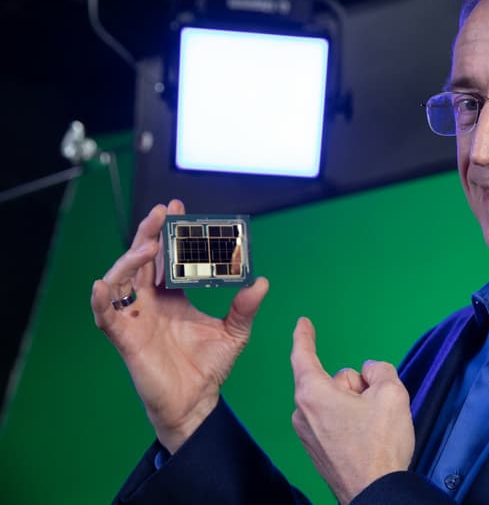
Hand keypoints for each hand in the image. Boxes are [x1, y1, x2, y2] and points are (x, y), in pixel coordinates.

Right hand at [91, 199, 268, 452]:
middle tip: (163, 212)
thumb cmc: (210, 368)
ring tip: (149, 244)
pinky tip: (103, 285)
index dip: (171, 234)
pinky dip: (101, 300)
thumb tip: (262, 282)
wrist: (198, 403)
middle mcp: (151, 303)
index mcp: (173, 297)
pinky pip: (105, 316)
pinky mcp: (125, 338)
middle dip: (149, 233)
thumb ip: (246, 307)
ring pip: (121, 279)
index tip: (181, 209)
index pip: (168, 257)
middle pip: (142, 260)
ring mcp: (136, 319)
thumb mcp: (235, 332)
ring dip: (130, 259)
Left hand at [290, 317, 413, 504]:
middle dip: (356, 385)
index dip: (304, 336)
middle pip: (333, 381)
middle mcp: (303, 413)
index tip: (302, 322)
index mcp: (313, 394)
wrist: (375, 493)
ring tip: (373, 428)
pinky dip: (351, 422)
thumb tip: (371, 372)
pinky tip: (366, 439)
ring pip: (335, 402)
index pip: (303, 355)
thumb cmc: (380, 445)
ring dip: (355, 405)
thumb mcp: (392, 393)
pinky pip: (334, 421)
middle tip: (377, 405)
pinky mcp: (317, 451)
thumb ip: (380, 370)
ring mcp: (308, 434)